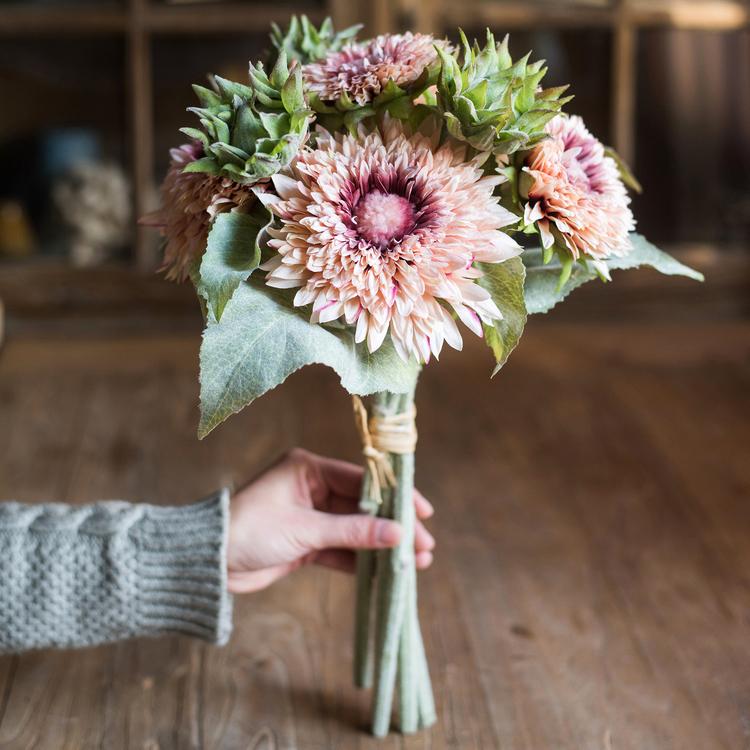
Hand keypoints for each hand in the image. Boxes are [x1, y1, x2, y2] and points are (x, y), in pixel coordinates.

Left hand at [226, 448, 434, 592]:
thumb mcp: (306, 530)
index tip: (423, 512)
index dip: (394, 498)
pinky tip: (384, 570)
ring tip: (415, 562)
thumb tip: (399, 534)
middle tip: (425, 545)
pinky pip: (340, 548)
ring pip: (354, 529)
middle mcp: (311, 487)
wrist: (208, 563)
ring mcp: (309, 515)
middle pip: (363, 506)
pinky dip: (360, 559)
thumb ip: (353, 532)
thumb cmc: (250, 531)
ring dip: (380, 545)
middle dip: (393, 526)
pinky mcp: (304, 542)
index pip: (362, 479)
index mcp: (308, 468)